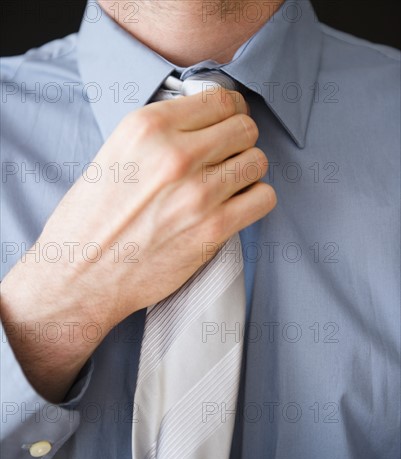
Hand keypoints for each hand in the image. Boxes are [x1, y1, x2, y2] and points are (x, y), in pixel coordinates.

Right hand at [1, 88, 275, 400]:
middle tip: (228, 157)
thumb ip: (159, 135)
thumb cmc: (90, 219)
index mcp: (147, 127)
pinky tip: (236, 207)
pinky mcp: (213, 229)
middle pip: (244, 127)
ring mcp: (198, 193)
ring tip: (229, 185)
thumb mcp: (113, 154)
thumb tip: (202, 124)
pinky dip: (255, 200)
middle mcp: (176, 154)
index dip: (230, 112)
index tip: (227, 125)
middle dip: (240, 140)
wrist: (80, 275)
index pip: (219, 100)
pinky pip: (264, 198)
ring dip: (248, 171)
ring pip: (257, 161)